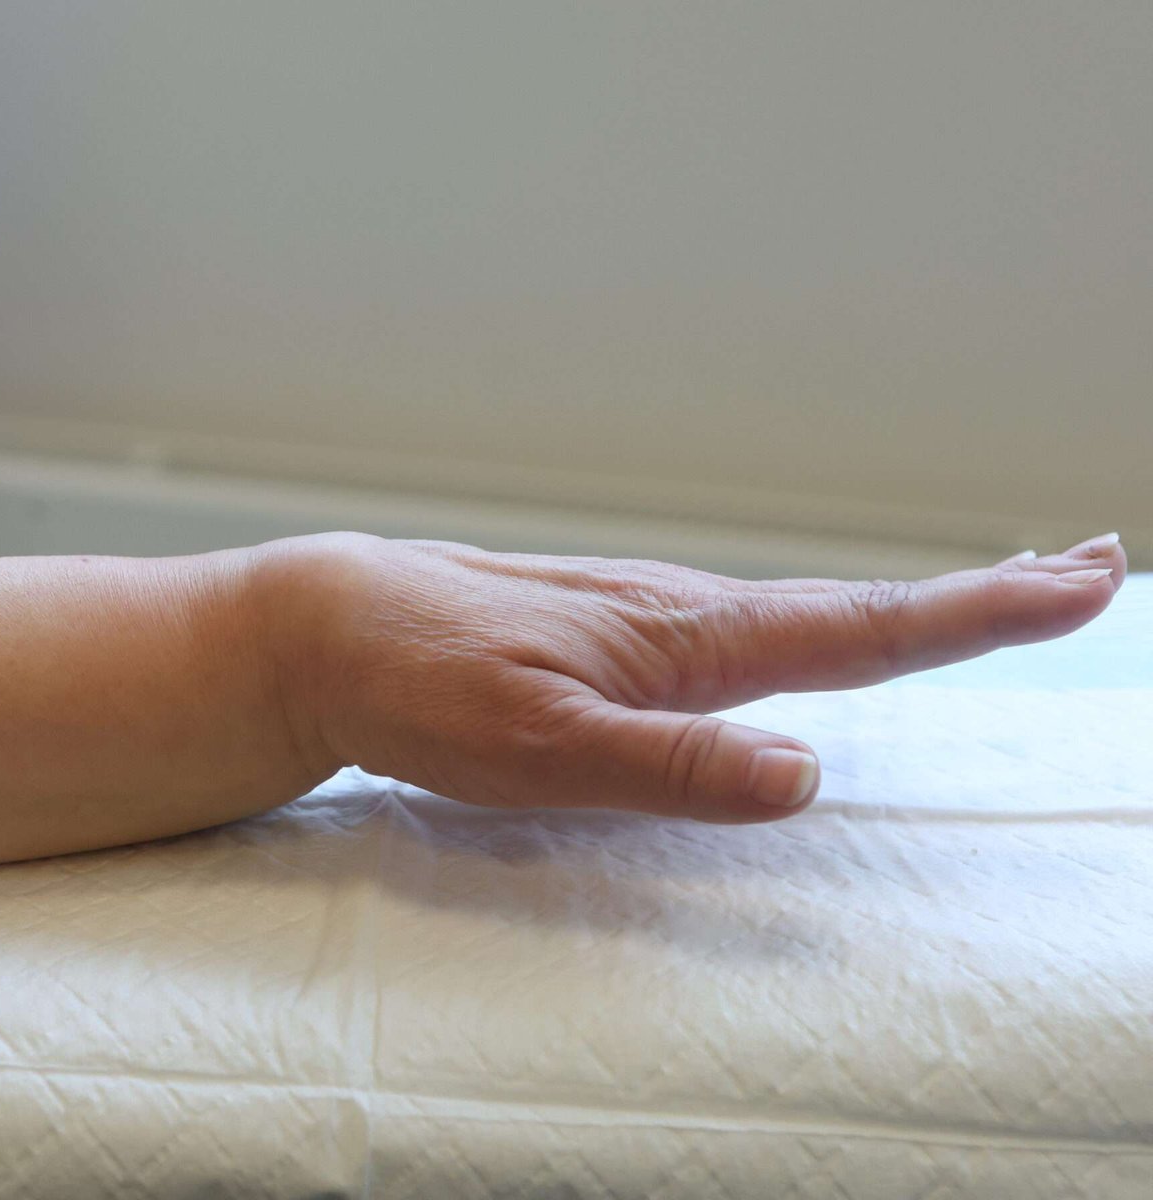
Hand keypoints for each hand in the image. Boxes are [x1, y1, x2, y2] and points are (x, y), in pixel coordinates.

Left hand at [256, 531, 1127, 822]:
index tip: (1082, 578)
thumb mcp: (543, 747)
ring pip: (803, 614)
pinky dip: (817, 624)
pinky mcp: (613, 633)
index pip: (866, 627)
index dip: (981, 610)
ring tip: (986, 600)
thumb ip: (671, 768)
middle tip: (1084, 570)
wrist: (334, 629)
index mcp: (690, 640)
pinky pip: (747, 629)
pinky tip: (813, 638)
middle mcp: (685, 617)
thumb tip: (807, 780)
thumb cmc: (427, 686)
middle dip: (977, 596)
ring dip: (905, 607)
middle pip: (858, 608)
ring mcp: (649, 619)